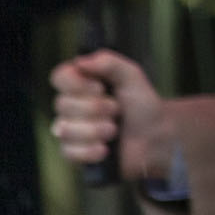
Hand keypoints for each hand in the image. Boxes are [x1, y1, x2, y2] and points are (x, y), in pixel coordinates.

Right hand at [49, 51, 169, 182]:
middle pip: (62, 105)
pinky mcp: (73, 153)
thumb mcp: (132, 76)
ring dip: (97, 130)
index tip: (100, 88)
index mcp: (81, 83)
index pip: (59, 77)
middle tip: (117, 110)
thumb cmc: (142, 104)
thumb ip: (110, 63)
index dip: (77, 84)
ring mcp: (69, 130)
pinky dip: (92, 151)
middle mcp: (70, 106)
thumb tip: (80, 61)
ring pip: (65, 130)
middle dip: (96, 108)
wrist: (155, 135)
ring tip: (115, 129)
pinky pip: (69, 153)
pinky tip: (106, 149)